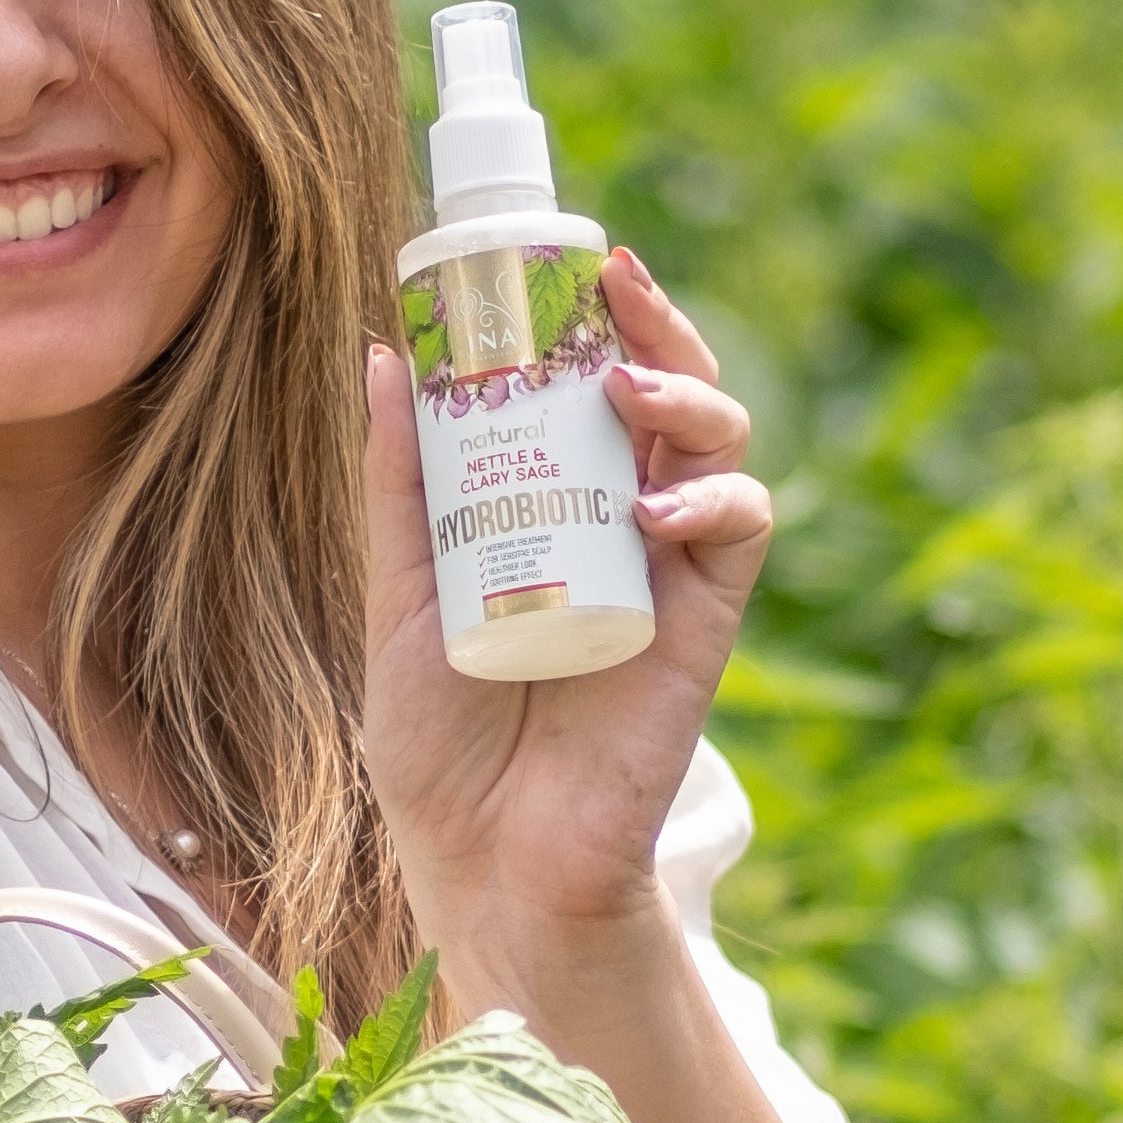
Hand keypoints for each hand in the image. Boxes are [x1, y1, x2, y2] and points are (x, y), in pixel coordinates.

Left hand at [351, 250, 775, 995]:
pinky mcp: (705, 622)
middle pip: (666, 391)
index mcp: (551, 505)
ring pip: (716, 441)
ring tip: (628, 386)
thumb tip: (381, 357)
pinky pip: (741, 529)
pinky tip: (655, 506)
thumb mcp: (400, 594)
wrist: (486, 862)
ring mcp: (668, 568)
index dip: (587, 317)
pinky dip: (711, 498)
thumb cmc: (442, 744)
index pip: (585, 385)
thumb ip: (402, 486)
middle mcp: (620, 522)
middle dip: (652, 323)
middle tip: (612, 284)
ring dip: (687, 392)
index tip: (558, 260)